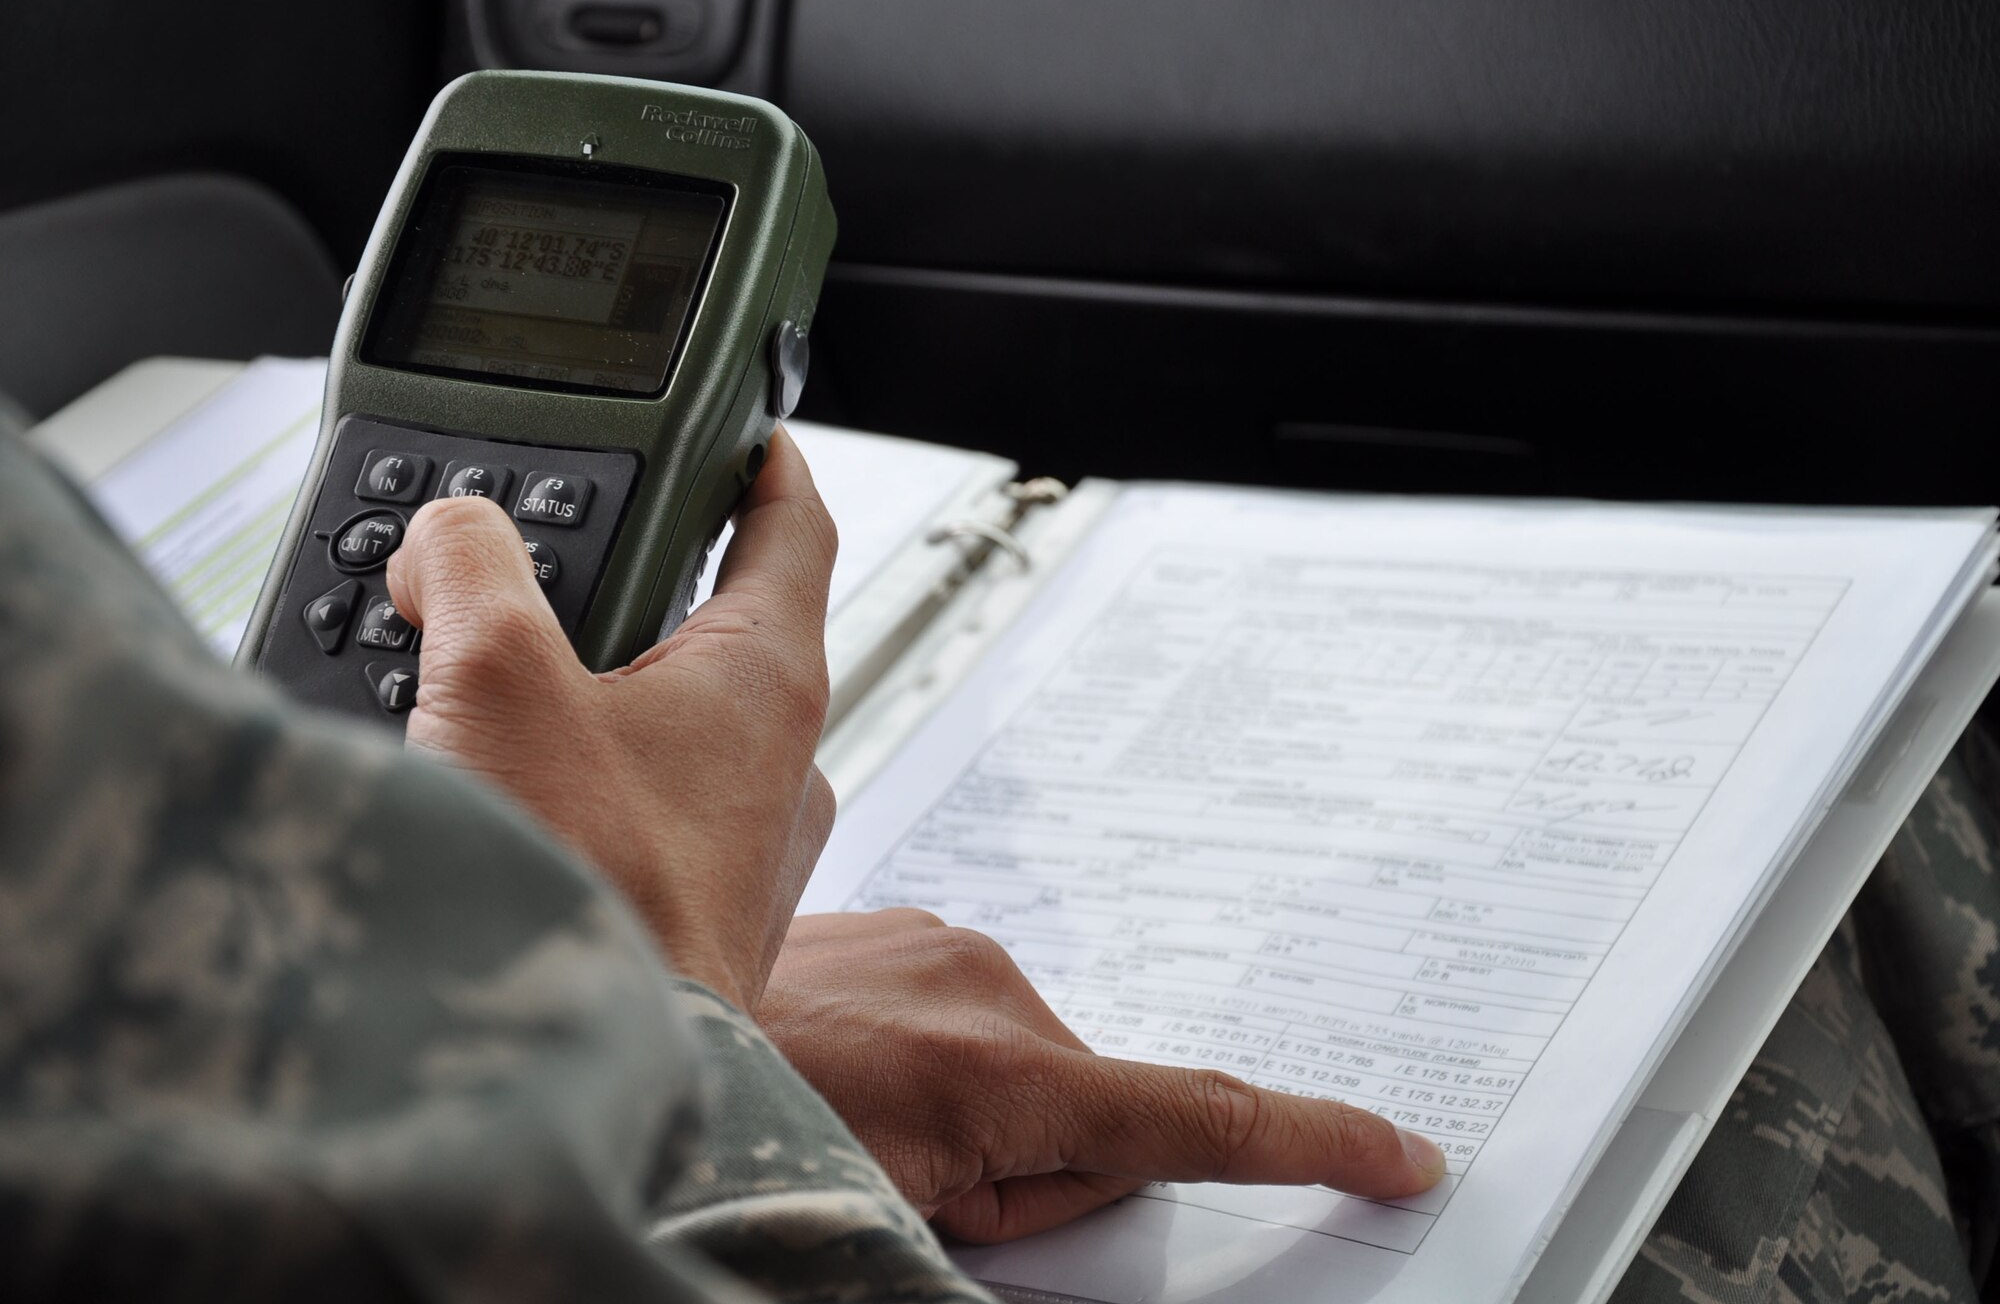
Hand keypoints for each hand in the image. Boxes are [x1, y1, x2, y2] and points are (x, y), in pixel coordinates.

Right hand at [384, 427, 838, 1011]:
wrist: (581, 1070)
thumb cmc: (586, 893)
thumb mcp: (497, 679)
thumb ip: (470, 567)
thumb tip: (451, 538)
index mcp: (765, 672)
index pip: (790, 519)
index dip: (758, 455)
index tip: (734, 424)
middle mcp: (775, 750)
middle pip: (708, 610)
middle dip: (617, 575)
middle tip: (533, 559)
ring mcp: (740, 831)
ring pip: (662, 709)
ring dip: (580, 680)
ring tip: (481, 682)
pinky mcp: (690, 894)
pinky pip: (639, 793)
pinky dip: (576, 765)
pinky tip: (498, 783)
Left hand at [759, 910, 1447, 1242]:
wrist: (622, 1015)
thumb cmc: (740, 1124)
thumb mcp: (906, 1209)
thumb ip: (1033, 1193)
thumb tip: (1101, 1162)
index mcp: (1000, 1068)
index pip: (1198, 1113)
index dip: (1310, 1141)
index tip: (1394, 1151)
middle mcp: (983, 981)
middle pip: (1087, 1098)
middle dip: (1039, 1152)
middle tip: (928, 1179)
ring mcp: (938, 939)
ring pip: (1018, 1052)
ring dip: (976, 1096)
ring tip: (862, 1111)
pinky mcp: (902, 919)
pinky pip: (962, 1004)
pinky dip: (937, 1048)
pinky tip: (848, 1061)